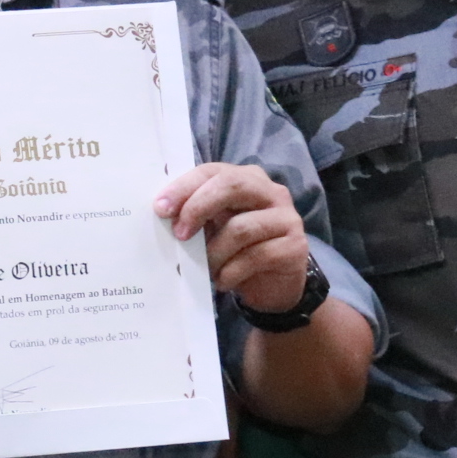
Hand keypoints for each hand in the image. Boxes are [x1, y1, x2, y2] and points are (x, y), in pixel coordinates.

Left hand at [155, 162, 310, 316]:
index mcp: (246, 178)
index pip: (212, 171)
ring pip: (240, 228)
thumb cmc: (237, 250)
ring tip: (205, 268)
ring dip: (214, 253)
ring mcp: (287, 218)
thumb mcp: (213, 228)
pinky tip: (223, 281)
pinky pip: (256, 256)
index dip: (184, 187)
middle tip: (180, 234)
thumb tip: (161, 211)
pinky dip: (231, 272)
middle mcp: (271, 192)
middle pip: (231, 186)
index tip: (160, 208)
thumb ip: (194, 214)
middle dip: (198, 208)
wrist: (273, 286)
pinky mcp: (295, 246)